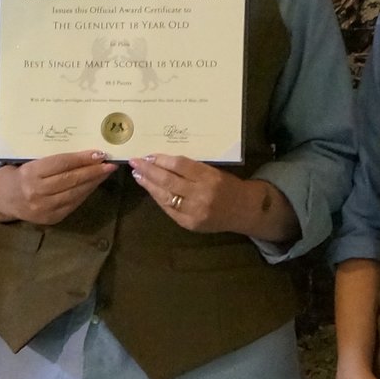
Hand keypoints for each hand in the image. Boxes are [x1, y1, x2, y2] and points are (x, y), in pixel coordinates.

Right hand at [0, 151, 116, 225]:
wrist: (3, 199)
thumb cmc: (20, 174)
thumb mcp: (30, 162)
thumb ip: (52, 160)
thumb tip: (84, 154)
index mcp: (30, 174)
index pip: (61, 164)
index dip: (82, 159)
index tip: (99, 153)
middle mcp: (36, 192)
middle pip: (70, 179)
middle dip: (93, 171)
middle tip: (110, 163)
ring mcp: (44, 208)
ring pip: (75, 193)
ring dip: (93, 182)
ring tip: (106, 173)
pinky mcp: (51, 218)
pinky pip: (73, 204)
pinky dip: (85, 193)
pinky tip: (94, 185)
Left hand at [128, 154, 270, 235]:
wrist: (244, 210)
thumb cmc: (228, 186)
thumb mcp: (214, 172)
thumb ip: (192, 168)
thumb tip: (163, 161)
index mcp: (210, 177)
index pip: (180, 165)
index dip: (162, 159)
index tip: (149, 155)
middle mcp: (201, 194)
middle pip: (169, 180)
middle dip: (149, 170)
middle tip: (135, 162)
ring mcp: (194, 211)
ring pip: (165, 196)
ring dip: (149, 185)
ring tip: (138, 175)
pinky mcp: (189, 223)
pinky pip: (168, 209)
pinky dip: (157, 198)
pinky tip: (150, 189)